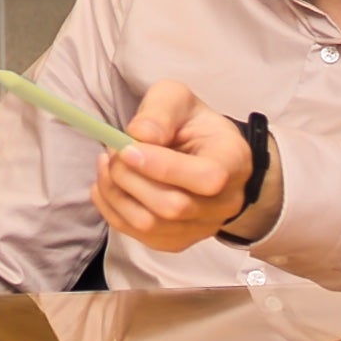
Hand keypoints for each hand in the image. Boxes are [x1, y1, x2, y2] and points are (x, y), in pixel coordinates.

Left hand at [95, 77, 259, 250]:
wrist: (202, 154)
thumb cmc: (191, 125)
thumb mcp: (177, 99)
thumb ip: (160, 111)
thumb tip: (139, 134)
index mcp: (233, 162)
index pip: (207, 178)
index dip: (163, 167)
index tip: (128, 149)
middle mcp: (224, 203)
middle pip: (173, 207)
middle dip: (130, 177)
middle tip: (114, 150)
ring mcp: (201, 228)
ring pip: (150, 225)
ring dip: (115, 193)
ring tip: (108, 163)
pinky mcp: (175, 241)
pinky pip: (136, 234)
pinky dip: (111, 207)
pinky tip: (108, 183)